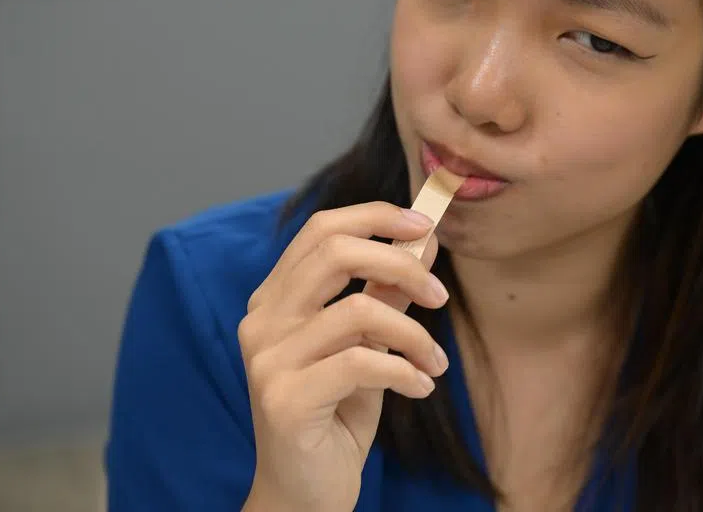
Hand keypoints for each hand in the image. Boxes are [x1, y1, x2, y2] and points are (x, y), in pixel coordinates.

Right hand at [238, 202, 449, 511]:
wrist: (306, 494)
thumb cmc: (335, 416)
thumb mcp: (366, 345)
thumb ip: (385, 294)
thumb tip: (422, 242)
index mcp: (275, 299)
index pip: (321, 229)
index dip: (376, 217)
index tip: (426, 228)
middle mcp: (261, 321)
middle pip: (335, 253)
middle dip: (402, 265)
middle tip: (440, 296)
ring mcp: (268, 360)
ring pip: (358, 311)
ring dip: (414, 335)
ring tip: (435, 363)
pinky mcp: (284, 400)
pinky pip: (362, 363)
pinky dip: (405, 371)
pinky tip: (420, 387)